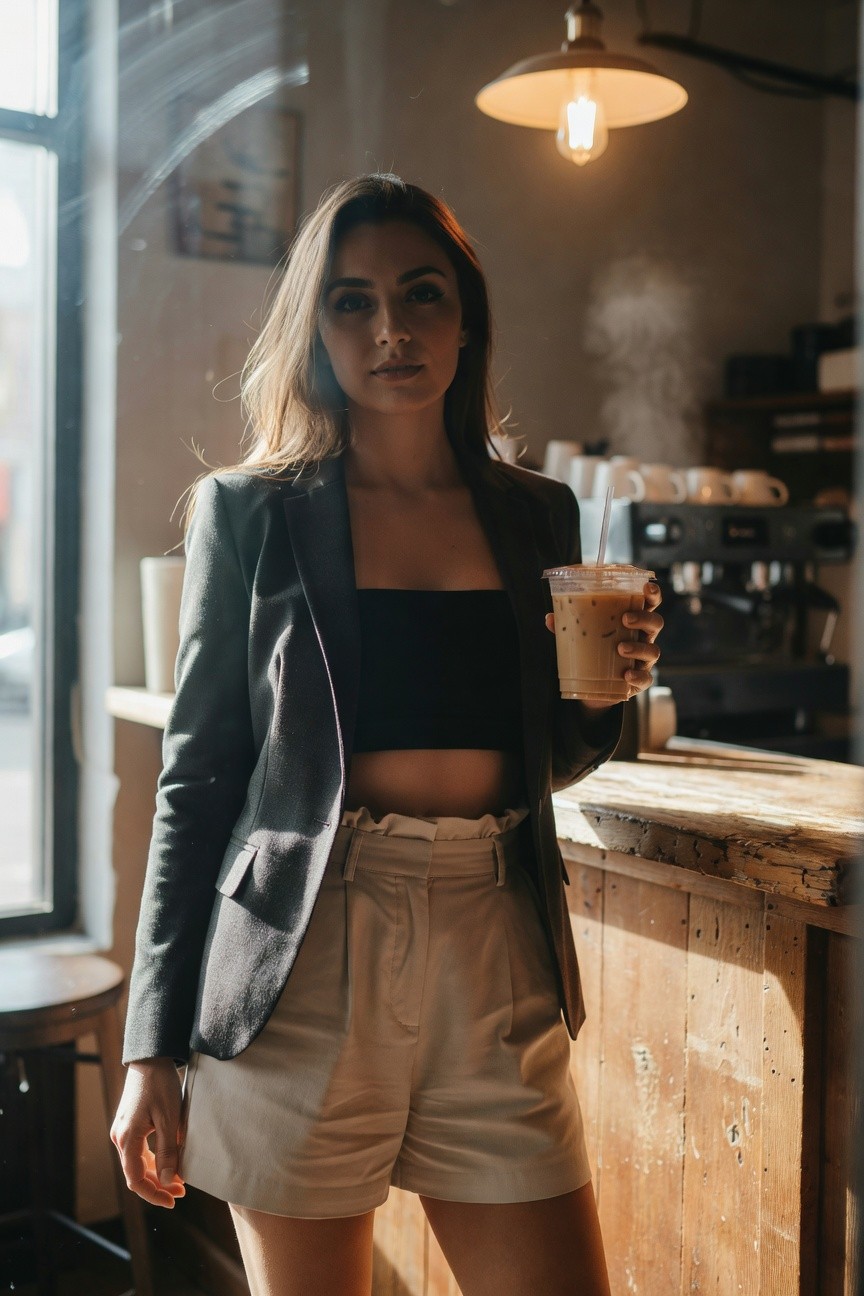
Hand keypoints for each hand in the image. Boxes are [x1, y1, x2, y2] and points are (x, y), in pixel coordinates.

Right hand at [110, 1057, 186, 1207]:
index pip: (136, 1179)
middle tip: (181, 1192)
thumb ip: (167, 1151)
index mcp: (127, 1138)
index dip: (153, 1194)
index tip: (172, 1200)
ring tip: (178, 1180)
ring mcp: (122, 1131)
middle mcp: (120, 1137)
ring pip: (137, 1164)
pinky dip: (152, 1161)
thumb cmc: (160, 1085)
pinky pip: (138, 1151)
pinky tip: (168, 1162)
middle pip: (136, 1174)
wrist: (151, 1058)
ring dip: (156, 1174)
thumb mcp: (169, 1118)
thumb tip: (166, 1181)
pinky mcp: (128, 1125)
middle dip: (158, 1186)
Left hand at [544, 579, 663, 706]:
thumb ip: (569, 626)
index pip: (648, 604)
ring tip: (620, 648)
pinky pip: (646, 678)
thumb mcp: (581, 635)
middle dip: (644, 618)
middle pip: (655, 623)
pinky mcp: (640, 680)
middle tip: (625, 618)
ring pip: (652, 650)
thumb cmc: (593, 651)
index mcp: (632, 621)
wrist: (595, 687)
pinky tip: (626, 675)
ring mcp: (644, 660)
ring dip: (638, 647)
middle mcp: (642, 638)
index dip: (652, 594)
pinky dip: (638, 676)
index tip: (647, 587)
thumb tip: (550, 617)